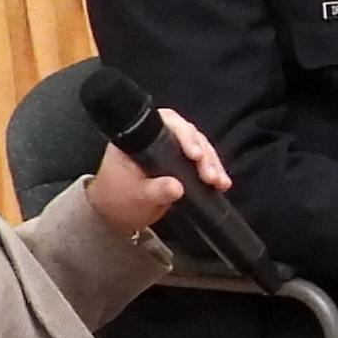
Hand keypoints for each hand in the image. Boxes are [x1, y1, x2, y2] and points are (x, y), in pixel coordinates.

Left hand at [86, 105, 226, 237]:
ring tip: (220, 182)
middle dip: (204, 153)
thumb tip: (177, 187)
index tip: (194, 155)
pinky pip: (201, 161)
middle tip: (210, 175)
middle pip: (187, 134)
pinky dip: (213, 171)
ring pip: (198, 146)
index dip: (184, 135)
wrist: (115, 214)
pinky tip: (222, 184)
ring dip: (212, 163)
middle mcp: (156, 137)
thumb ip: (155, 192)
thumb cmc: (118, 201)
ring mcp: (169, 149)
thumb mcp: (136, 198)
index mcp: (138, 138)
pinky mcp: (180, 162)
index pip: (165, 124)